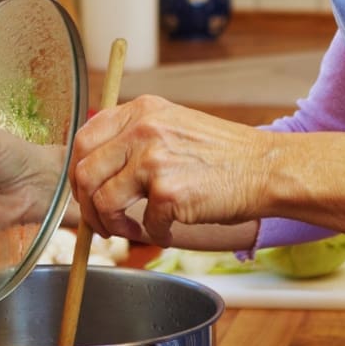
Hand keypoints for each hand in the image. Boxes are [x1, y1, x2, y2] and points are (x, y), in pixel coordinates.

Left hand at [69, 94, 269, 245]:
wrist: (265, 168)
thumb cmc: (221, 154)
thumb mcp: (173, 125)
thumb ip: (136, 136)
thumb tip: (93, 171)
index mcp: (142, 110)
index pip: (84, 138)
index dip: (78, 171)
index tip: (86, 191)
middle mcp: (143, 129)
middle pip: (84, 172)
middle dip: (86, 204)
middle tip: (101, 221)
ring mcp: (154, 159)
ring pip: (102, 202)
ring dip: (111, 225)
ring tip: (129, 230)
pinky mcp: (168, 192)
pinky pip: (142, 225)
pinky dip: (154, 235)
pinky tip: (168, 229)